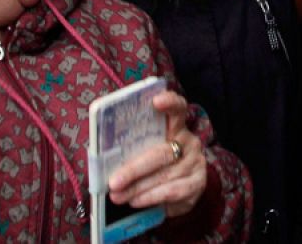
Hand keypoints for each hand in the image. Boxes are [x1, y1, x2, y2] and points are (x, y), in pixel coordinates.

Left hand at [107, 91, 210, 216]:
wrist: (181, 191)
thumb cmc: (155, 166)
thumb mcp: (145, 151)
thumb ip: (132, 148)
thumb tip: (102, 157)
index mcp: (175, 127)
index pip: (177, 109)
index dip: (169, 102)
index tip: (155, 100)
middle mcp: (189, 142)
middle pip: (162, 152)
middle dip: (134, 168)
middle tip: (113, 182)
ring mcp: (196, 163)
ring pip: (165, 175)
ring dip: (137, 188)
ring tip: (117, 196)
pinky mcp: (198, 184)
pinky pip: (172, 191)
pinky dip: (151, 197)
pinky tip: (136, 201)